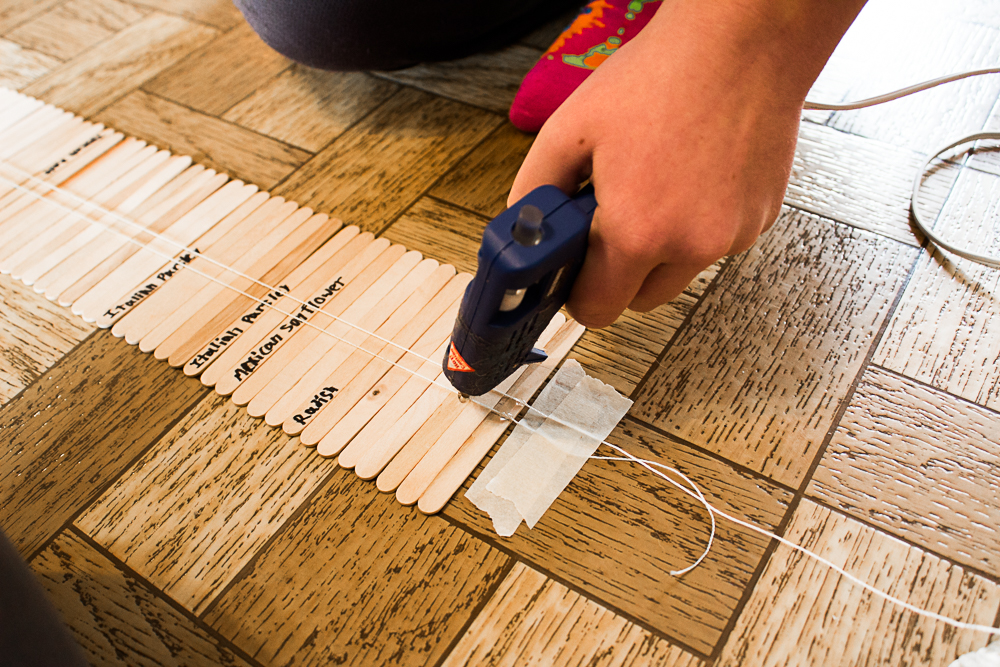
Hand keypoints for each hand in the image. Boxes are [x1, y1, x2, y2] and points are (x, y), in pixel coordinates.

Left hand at [509, 0, 865, 327]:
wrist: (742, 41)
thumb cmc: (661, 76)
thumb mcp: (570, 128)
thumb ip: (536, 187)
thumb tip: (523, 224)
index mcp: (638, 232)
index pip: (597, 309)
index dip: (576, 295)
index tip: (572, 277)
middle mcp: (692, 245)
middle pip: (640, 299)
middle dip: (618, 272)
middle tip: (609, 221)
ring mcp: (732, 236)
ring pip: (679, 272)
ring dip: (659, 249)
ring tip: (652, 186)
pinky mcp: (759, 220)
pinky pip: (714, 244)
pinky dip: (696, 225)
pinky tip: (689, 177)